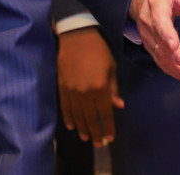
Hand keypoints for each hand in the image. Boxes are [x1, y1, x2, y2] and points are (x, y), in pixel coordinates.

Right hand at [57, 27, 123, 146]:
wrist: (77, 36)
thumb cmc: (99, 50)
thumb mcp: (111, 67)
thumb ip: (113, 89)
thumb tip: (118, 106)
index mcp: (100, 88)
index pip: (105, 113)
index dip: (108, 127)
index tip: (110, 138)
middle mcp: (85, 93)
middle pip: (91, 118)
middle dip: (95, 132)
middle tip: (98, 144)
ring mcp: (72, 91)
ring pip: (77, 115)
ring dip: (82, 128)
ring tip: (86, 138)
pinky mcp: (62, 87)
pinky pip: (65, 107)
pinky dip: (68, 118)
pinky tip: (72, 126)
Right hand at [129, 0, 179, 87]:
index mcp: (157, 2)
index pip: (159, 19)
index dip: (166, 33)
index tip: (175, 46)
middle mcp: (148, 20)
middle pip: (161, 42)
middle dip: (177, 58)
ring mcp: (147, 34)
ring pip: (161, 55)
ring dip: (177, 69)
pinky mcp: (150, 45)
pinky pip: (161, 60)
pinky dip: (174, 71)